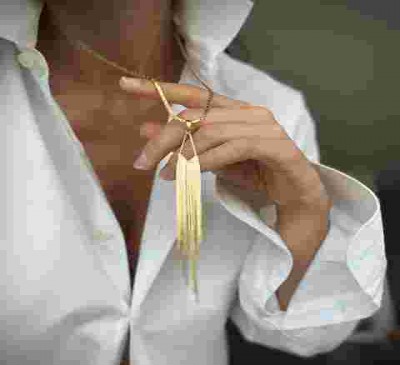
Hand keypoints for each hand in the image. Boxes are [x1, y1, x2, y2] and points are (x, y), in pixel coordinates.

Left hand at [119, 77, 330, 213]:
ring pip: (212, 131)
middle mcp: (248, 112)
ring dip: (183, 155)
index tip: (125, 86)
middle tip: (143, 161)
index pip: (193, 94)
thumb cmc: (255, 174)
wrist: (294, 197)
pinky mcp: (274, 144)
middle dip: (164, 138)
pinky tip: (190, 174)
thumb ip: (185, 144)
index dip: (159, 89)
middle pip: (196, 116)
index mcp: (233, 111)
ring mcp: (263, 126)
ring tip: (165, 175)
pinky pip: (233, 147)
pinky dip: (207, 161)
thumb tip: (147, 130)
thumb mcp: (212, 160)